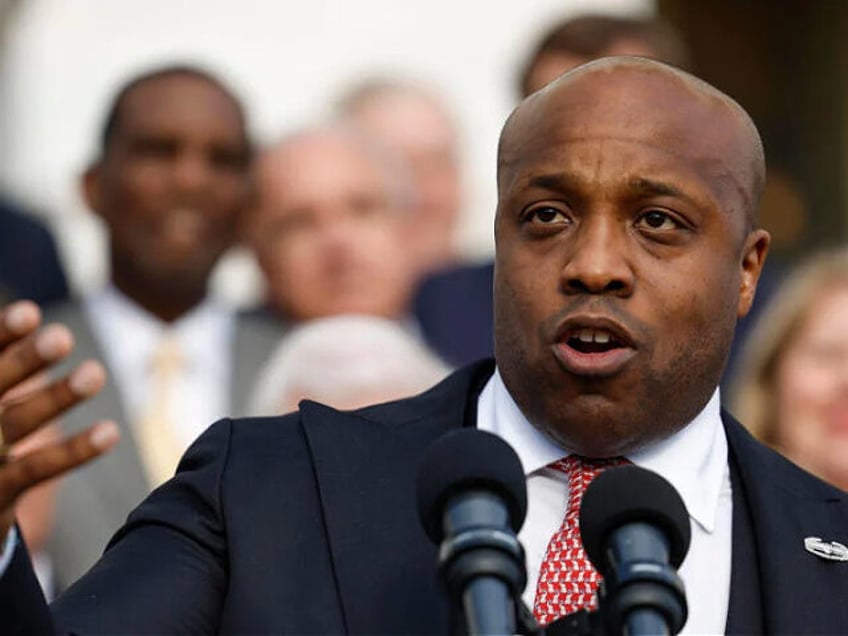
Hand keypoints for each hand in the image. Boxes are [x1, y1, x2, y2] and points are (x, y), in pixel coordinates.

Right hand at [0, 301, 118, 540]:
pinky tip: (110, 433)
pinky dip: (74, 450)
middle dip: (25, 362)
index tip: (30, 312)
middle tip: (62, 337)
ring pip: (18, 424)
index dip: (2, 336)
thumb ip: (8, 373)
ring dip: (56, 398)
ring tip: (95, 373)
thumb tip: (28, 318)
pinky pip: (36, 469)